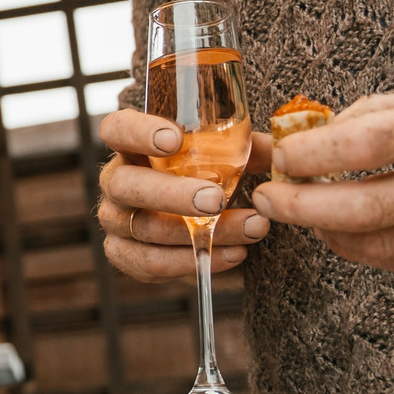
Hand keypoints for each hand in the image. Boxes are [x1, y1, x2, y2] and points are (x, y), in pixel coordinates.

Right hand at [96, 108, 271, 281]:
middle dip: (171, 194)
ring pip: (144, 229)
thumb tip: (279, 151)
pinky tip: (232, 254)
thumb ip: (243, 149)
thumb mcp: (224, 156)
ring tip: (250, 228)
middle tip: (216, 199)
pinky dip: (192, 262)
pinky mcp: (123, 254)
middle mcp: (115, 181)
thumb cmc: (207, 176)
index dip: (137, 132)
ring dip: (199, 233)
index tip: (175, 139)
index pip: (116, 129)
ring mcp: (116, 220)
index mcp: (131, 146)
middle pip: (124, 184)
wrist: (194, 219)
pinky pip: (149, 264)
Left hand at [251, 72, 393, 272]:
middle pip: (360, 208)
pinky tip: (345, 230)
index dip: (307, 157)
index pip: (362, 146)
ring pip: (377, 245)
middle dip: (299, 206)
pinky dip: (363, 248)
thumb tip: (314, 134)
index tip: (281, 157)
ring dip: (325, 232)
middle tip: (270, 197)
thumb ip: (381, 113)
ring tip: (302, 211)